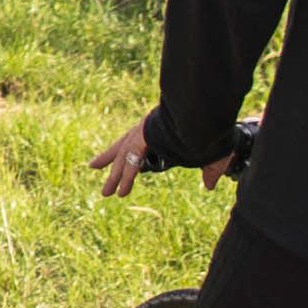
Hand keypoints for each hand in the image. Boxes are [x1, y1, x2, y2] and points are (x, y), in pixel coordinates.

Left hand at [95, 120, 227, 196]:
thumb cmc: (215, 128)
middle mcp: (150, 127)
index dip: (129, 151)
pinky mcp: (146, 135)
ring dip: (116, 176)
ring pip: (125, 157)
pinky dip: (127, 176)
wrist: (214, 113)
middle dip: (110, 158)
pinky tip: (122, 192)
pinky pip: (132, 160)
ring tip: (106, 194)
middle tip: (93, 165)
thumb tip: (209, 186)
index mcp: (161, 128)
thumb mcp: (213, 155)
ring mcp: (146, 130)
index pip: (139, 141)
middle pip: (124, 145)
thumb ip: (210, 171)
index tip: (119, 160)